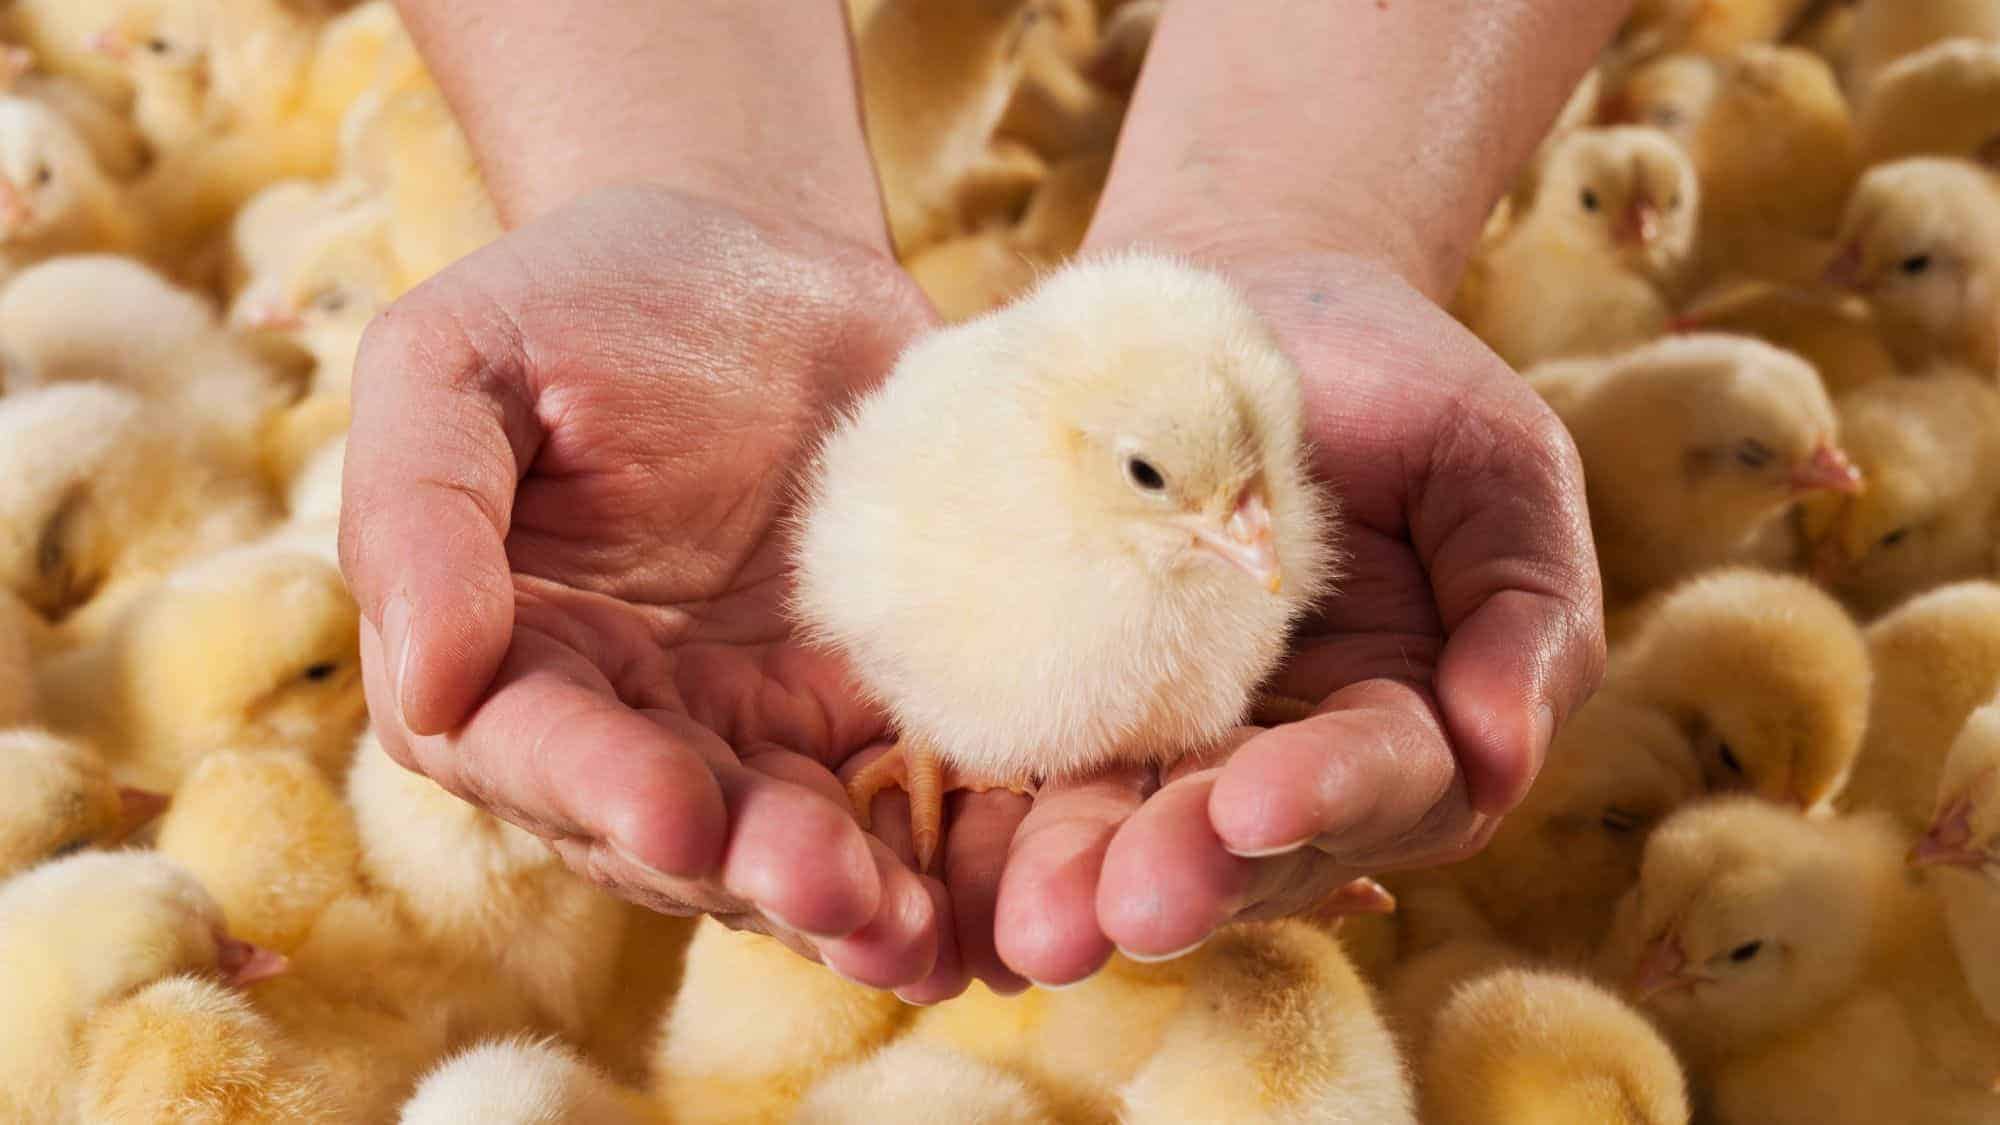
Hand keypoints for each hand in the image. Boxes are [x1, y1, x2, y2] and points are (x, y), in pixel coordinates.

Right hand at [340, 185, 1007, 997]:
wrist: (763, 262)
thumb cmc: (586, 299)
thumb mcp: (464, 363)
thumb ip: (423, 510)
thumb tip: (422, 683)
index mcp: (504, 654)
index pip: (532, 748)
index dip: (599, 789)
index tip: (676, 813)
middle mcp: (620, 722)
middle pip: (669, 830)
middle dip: (749, 867)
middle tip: (834, 890)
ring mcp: (745, 731)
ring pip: (783, 843)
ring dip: (846, 897)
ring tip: (916, 931)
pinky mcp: (855, 716)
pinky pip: (892, 804)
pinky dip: (934, 858)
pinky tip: (976, 905)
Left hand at [992, 249, 1606, 982]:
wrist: (1248, 292)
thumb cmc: (1395, 375)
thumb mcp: (1493, 464)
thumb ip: (1526, 607)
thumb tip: (1501, 755)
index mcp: (1404, 723)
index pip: (1383, 783)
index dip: (1325, 799)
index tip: (1252, 806)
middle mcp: (1283, 758)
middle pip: (1247, 843)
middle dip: (1190, 875)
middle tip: (1124, 908)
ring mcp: (1166, 737)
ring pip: (1131, 828)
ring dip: (1082, 878)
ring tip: (1032, 924)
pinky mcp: (1064, 696)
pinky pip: (1032, 764)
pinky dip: (1000, 820)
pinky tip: (956, 861)